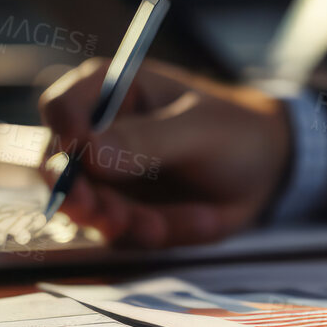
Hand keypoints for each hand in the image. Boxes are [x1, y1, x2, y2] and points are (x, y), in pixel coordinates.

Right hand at [37, 58, 292, 247]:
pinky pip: (125, 235)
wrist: (270, 169)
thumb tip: (86, 152)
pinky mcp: (125, 215)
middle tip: (107, 214)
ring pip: (88, 210)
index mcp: (110, 91)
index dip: (63, 132)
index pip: (61, 107)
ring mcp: (108, 181)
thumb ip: (144, 139)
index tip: (79, 156)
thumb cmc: (235, 130)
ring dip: (121, 222)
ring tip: (161, 226)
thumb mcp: (197, 129)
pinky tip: (202, 220)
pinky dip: (159, 233)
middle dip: (79, 196)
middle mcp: (98, 137)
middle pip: (56, 167)